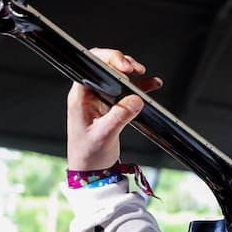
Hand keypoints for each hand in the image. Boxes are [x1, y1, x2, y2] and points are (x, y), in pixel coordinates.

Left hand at [66, 48, 162, 170]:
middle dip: (121, 63)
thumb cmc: (88, 155)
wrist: (92, 171)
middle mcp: (90, 94)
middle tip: (136, 69)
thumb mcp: (104, 136)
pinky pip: (126, 91)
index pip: (91, 67)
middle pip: (105, 67)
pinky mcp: (112, 106)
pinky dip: (139, 86)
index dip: (108, 61)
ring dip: (132, 73)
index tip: (124, 68)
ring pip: (117, 77)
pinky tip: (151, 84)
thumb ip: (119, 116)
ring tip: (145, 75)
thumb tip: (136, 100)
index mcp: (80, 97)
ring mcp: (101, 99)